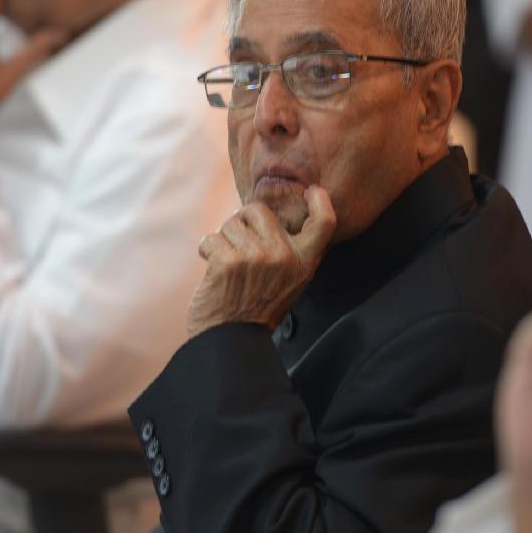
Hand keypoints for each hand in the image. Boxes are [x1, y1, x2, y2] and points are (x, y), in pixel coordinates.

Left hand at [186, 186, 335, 337]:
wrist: (231, 341)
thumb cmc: (257, 307)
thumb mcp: (290, 281)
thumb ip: (290, 251)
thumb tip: (270, 215)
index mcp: (304, 262)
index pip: (324, 223)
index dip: (320, 201)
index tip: (312, 192)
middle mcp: (284, 256)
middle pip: (259, 209)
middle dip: (242, 220)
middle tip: (239, 243)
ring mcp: (257, 257)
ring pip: (230, 223)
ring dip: (223, 240)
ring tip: (228, 265)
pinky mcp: (228, 261)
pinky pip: (211, 239)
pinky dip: (207, 251)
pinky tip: (213, 271)